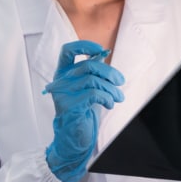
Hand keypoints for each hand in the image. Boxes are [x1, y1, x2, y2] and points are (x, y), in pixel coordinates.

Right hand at [43, 40, 124, 181]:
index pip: (67, 50)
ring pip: (92, 80)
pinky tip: (110, 104)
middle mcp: (59, 81)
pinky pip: (93, 94)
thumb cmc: (81, 108)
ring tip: (118, 97)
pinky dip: (107, 98)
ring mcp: (62, 93)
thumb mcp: (87, 86)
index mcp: (62, 72)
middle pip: (87, 66)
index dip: (84, 46)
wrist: (73, 135)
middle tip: (121, 82)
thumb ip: (92, 70)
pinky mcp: (69, 106)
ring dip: (111, 89)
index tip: (101, 49)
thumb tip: (103, 52)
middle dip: (109, 72)